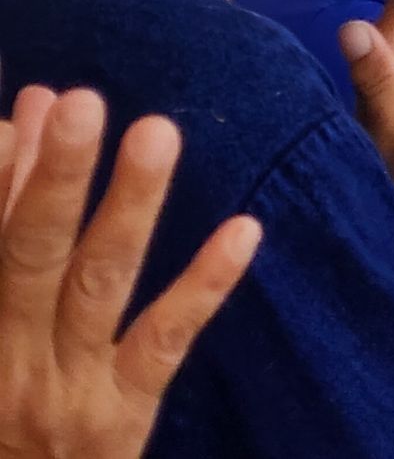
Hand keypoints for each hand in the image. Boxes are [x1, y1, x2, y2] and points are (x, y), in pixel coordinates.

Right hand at [0, 87, 261, 458]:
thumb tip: (26, 111)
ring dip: (129, 205)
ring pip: (98, 284)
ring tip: (157, 132)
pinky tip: (245, 231)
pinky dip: (203, 285)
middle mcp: (6, 353)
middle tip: (81, 102)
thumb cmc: (0, 399)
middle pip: (28, 253)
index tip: (23, 112)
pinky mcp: (119, 416)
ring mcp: (65, 385)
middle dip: (54, 177)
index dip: (0, 179)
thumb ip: (6, 218)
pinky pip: (164, 342)